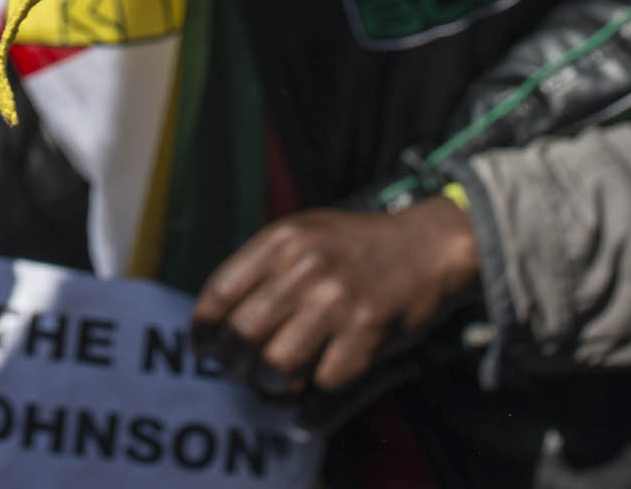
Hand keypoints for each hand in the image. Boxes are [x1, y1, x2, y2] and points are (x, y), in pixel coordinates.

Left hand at [191, 199, 479, 397]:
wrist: (429, 246)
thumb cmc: (358, 245)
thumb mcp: (305, 233)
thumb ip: (263, 264)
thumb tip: (216, 316)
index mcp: (282, 240)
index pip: (220, 292)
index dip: (203, 330)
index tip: (201, 349)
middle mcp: (305, 267)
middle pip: (242, 335)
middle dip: (232, 365)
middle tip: (237, 373)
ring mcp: (337, 301)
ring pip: (276, 365)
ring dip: (268, 385)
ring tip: (272, 384)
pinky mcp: (369, 332)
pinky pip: (323, 384)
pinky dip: (312, 398)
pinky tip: (311, 393)